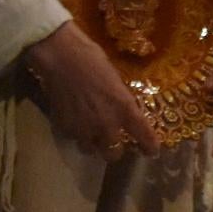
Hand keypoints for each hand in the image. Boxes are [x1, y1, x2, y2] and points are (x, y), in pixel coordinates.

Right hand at [21, 22, 161, 159]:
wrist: (62, 58)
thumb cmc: (93, 60)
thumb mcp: (117, 81)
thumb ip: (122, 101)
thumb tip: (124, 110)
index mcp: (125, 109)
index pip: (144, 137)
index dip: (149, 147)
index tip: (151, 151)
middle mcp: (107, 124)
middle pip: (113, 154)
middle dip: (114, 150)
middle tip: (112, 141)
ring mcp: (84, 129)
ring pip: (90, 150)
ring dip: (92, 144)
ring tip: (91, 134)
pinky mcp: (64, 127)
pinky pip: (72, 138)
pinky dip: (74, 134)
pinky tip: (74, 122)